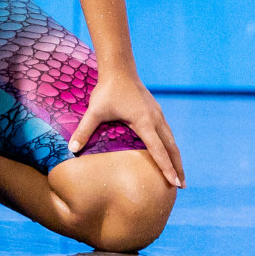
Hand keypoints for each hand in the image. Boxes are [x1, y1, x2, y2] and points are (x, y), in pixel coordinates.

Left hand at [69, 70, 184, 187]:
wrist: (119, 69)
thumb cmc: (107, 90)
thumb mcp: (94, 111)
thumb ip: (84, 130)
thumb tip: (72, 148)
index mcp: (144, 122)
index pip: (158, 150)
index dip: (166, 168)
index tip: (174, 183)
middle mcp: (155, 119)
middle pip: (172, 148)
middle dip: (177, 167)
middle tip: (182, 186)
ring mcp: (158, 114)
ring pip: (172, 140)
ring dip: (176, 157)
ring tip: (179, 174)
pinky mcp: (156, 110)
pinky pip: (167, 132)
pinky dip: (171, 146)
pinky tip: (169, 152)